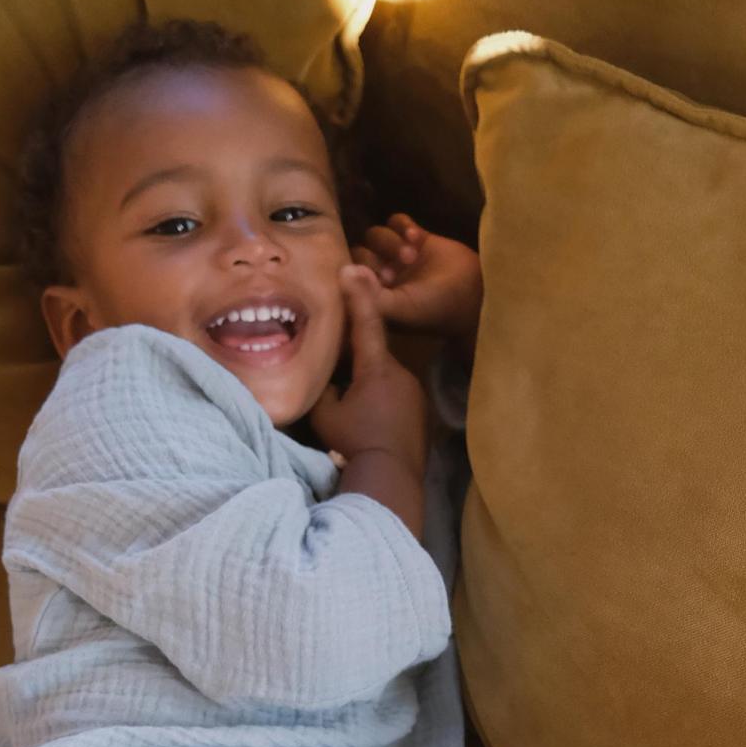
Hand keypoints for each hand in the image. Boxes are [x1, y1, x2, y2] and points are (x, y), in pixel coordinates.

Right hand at [310, 265, 428, 475]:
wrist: (392, 477)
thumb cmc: (355, 443)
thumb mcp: (325, 414)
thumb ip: (323, 386)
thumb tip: (324, 377)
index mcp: (376, 368)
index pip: (365, 323)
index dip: (357, 295)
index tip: (350, 268)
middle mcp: (401, 373)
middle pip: (375, 357)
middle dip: (358, 366)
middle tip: (343, 387)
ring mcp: (415, 393)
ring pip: (387, 381)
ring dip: (372, 390)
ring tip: (358, 415)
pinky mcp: (422, 413)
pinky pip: (398, 400)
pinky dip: (385, 407)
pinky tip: (374, 427)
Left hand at [349, 212, 482, 339]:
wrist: (473, 293)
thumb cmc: (434, 308)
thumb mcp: (399, 309)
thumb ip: (370, 295)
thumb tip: (345, 271)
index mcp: (374, 296)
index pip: (349, 276)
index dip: (358, 274)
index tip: (378, 282)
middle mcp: (382, 276)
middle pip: (360, 252)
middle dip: (376, 258)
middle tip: (395, 272)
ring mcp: (397, 256)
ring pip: (376, 235)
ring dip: (391, 242)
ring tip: (412, 255)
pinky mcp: (415, 238)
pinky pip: (396, 221)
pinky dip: (403, 226)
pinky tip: (418, 238)